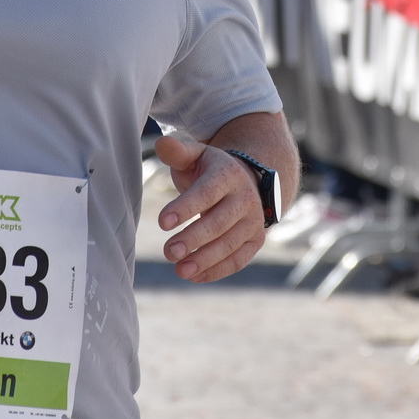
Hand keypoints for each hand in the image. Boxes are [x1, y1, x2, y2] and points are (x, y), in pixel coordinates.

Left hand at [155, 135, 266, 282]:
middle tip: (168, 251)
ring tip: (179, 270)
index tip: (162, 222)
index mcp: (228, 174)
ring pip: (230, 244)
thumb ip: (178, 151)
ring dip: (204, 259)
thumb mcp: (197, 155)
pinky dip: (218, 270)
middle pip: (219, 222)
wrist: (248, 181)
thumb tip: (163, 142)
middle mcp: (246, 198)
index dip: (186, 207)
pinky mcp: (255, 240)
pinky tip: (195, 276)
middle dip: (193, 239)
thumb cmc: (211, 171)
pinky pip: (239, 259)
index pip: (207, 192)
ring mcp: (254, 221)